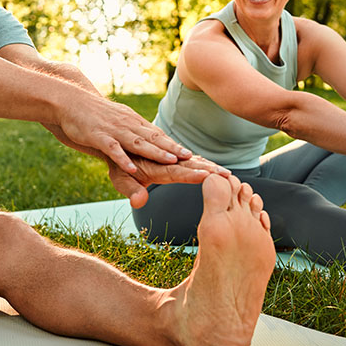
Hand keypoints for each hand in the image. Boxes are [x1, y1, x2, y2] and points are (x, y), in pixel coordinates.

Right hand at [55, 92, 192, 173]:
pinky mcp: (98, 136)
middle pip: (154, 138)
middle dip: (173, 149)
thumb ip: (134, 132)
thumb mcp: (119, 120)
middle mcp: (128, 125)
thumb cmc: (96, 114)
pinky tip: (131, 169)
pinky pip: (112, 148)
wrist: (72, 100)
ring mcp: (114, 130)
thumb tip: (150, 141)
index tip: (191, 154)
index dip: (175, 145)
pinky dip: (122, 158)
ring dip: (156, 152)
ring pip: (138, 142)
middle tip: (191, 157)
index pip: (158, 135)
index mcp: (134, 123)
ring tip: (172, 161)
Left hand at [106, 154, 229, 208]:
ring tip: (226, 173)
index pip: (176, 171)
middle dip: (209, 170)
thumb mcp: (120, 179)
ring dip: (209, 166)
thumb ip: (131, 190)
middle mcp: (165, 159)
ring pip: (193, 161)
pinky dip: (203, 163)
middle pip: (190, 165)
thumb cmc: (119, 166)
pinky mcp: (172, 153)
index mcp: (155, 166)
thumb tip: (139, 202)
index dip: (193, 174)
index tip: (209, 175)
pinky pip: (190, 158)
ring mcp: (170, 155)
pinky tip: (215, 168)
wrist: (117, 143)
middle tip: (227, 176)